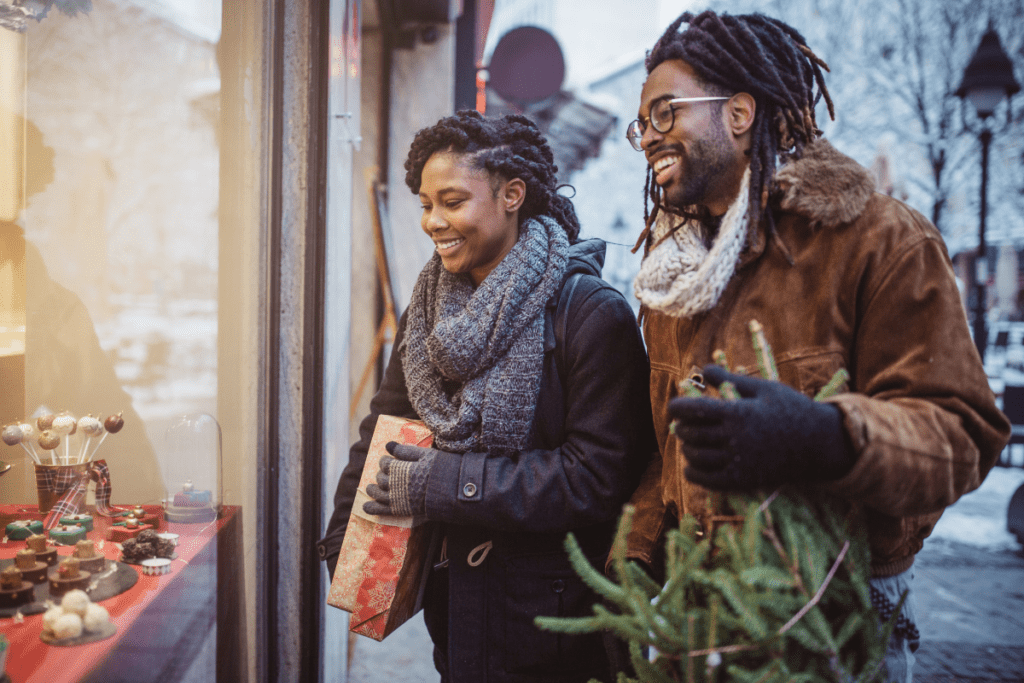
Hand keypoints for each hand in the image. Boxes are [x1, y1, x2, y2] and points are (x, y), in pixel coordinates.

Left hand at [363, 442, 438, 516]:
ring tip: (370, 488)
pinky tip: (365, 507)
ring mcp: (398, 499)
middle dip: (380, 475)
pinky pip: (383, 510)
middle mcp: (396, 484)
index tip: (388, 460)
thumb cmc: (441, 469)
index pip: (385, 464)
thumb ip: (405, 450)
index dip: (385, 461)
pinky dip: (373, 509)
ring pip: (378, 494)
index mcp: (401, 469)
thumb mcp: (425, 454)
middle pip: (381, 478)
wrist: (453, 490)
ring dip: (372, 490)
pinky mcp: (402, 510)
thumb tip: (388, 444)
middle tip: (383, 473)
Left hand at [668, 365, 854, 490]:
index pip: (691, 410)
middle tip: (683, 423)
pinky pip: (707, 480)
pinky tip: (692, 465)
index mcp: (737, 412)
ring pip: (695, 457)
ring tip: (690, 441)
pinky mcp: (743, 480)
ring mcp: (738, 462)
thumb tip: (703, 369)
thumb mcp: (763, 388)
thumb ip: (730, 379)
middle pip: (690, 433)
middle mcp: (734, 438)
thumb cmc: (791, 409)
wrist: (819, 443)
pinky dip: (693, 473)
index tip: (674, 407)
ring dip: (687, 448)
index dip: (676, 408)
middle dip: (681, 427)